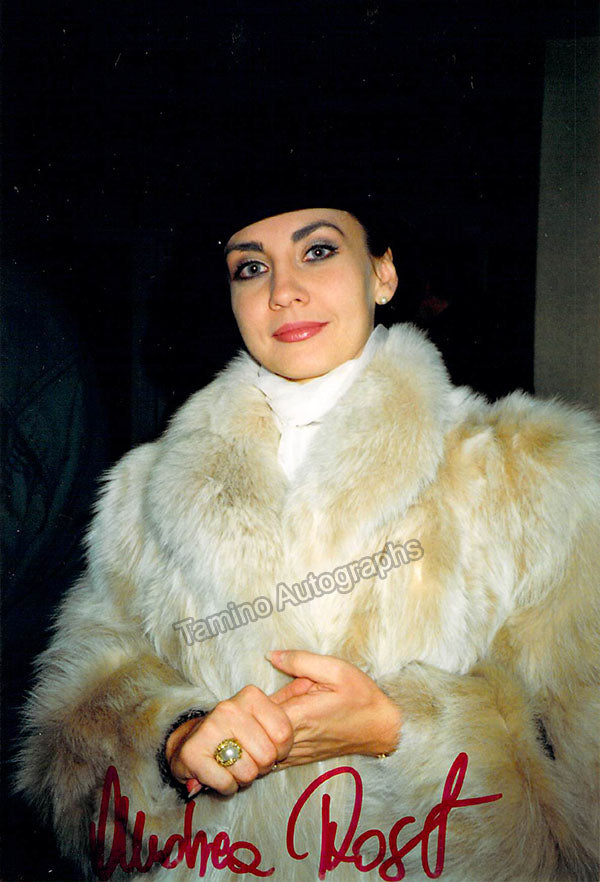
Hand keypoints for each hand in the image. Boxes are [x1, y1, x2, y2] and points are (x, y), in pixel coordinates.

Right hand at [166, 684, 293, 795]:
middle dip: (262, 765)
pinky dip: (227, 786)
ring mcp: (209, 728)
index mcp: (250, 696)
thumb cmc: (237, 729)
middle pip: (267, 756)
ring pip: (247, 772)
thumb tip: (308, 683)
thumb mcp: (264, 711)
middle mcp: (229, 708)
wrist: (194, 741)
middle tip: (250, 757)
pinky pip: (226, 783)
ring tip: (235, 764)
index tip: (272, 746)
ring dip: (244, 776)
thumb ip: (288, 698)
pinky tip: (221, 773)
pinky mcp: (192, 753)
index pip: (283, 733)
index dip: (282, 749)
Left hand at [267, 650, 401, 766]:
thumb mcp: (335, 668)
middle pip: (257, 730)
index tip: (262, 688)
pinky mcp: (300, 759)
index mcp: (301, 716)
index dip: (253, 700)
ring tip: (285, 707)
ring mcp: (296, 753)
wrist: (380, 728)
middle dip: (259, 710)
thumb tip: (271, 655)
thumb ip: (300, 661)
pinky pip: (273, 753)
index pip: (258, 715)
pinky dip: (270, 738)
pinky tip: (283, 723)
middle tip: (279, 694)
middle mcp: (294, 740)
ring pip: (263, 743)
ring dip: (264, 724)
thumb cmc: (360, 696)